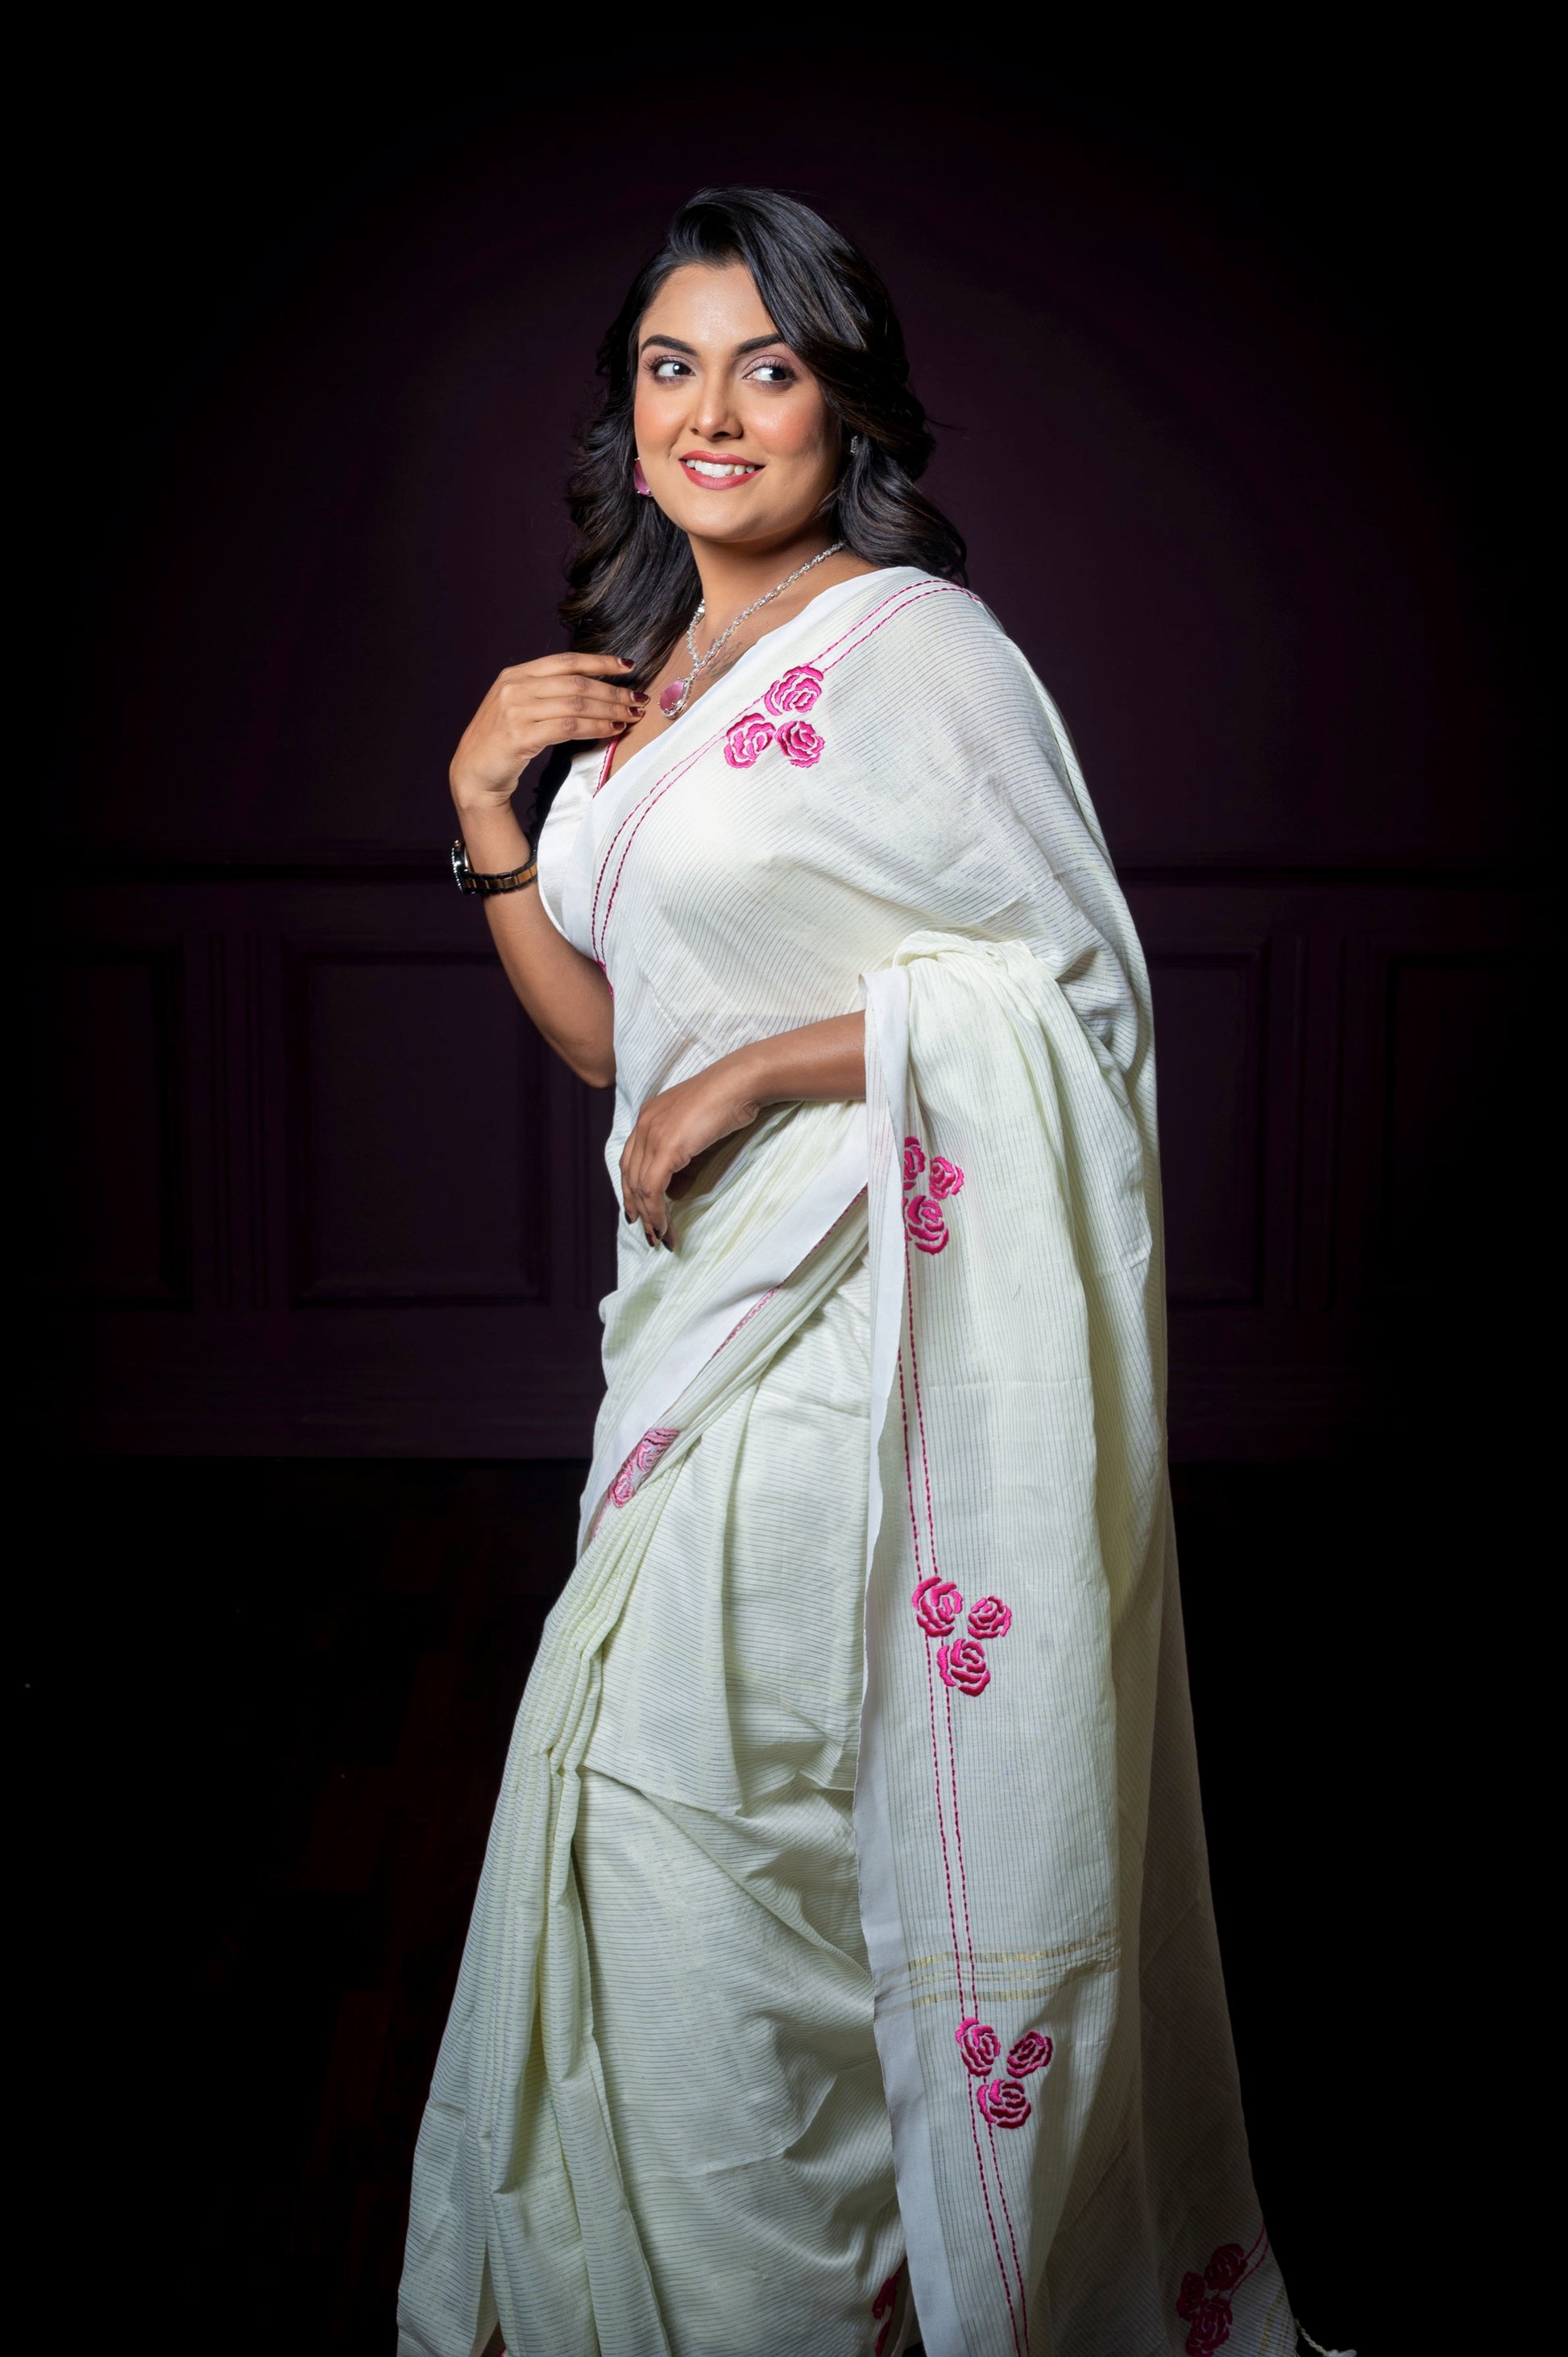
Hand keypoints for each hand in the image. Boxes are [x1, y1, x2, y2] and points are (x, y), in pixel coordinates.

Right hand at [450, 653, 647, 812]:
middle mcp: (515, 687)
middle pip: (576, 683)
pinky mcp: (520, 736)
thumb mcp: (519, 707)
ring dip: (609, 710)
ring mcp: (516, 710)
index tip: (628, 666)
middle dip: (613, 691)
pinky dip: (595, 728)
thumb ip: (546, 693)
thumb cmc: (501, 743)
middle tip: (638, 700)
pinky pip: (568, 728)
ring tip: (631, 716)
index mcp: (516, 674)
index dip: (600, 662)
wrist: (472, 773)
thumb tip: (593, 690)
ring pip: (576, 704)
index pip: (566, 661)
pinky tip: (611, 730)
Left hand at [620, 1053, 763, 1246]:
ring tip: (660, 1237)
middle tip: (649, 1233)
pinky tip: (665, 1227)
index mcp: (649, 1116)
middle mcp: (644, 1124)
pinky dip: (656, 1212)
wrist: (741, 1082)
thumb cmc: (729, 1101)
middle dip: (637, 1208)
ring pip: (639, 1187)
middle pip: (629, 1176)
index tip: (637, 1212)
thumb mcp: (697, 1130)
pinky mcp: (666, 1147)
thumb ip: (682, 1155)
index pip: (630, 1160)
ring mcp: (652, 1134)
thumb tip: (674, 1190)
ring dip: (649, 1217)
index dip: (630, 1189)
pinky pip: (652, 1189)